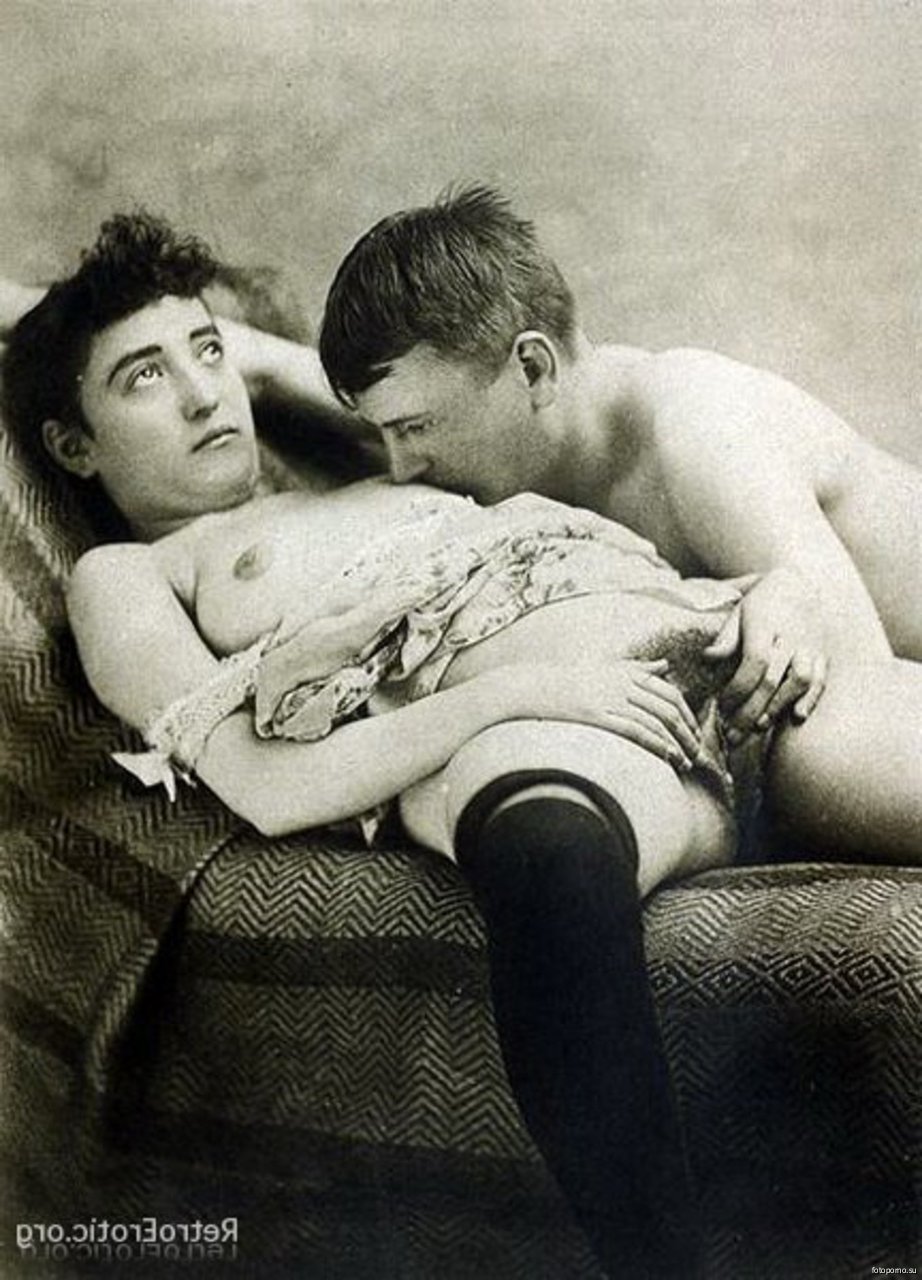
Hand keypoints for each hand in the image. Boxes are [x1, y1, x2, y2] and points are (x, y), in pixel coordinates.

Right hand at [503, 658, 701, 771]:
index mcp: (628, 673)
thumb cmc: (570, 682)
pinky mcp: (598, 715)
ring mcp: (610, 699)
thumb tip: (665, 665)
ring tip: (686, 764)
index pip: (670, 693)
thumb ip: (638, 668)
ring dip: (676, 744)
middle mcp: (623, 684)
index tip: (693, 734)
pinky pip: (635, 730)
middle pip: (668, 709)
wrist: (533, 688)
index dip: (687, 715)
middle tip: (697, 754)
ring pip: (656, 722)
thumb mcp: (607, 668)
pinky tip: (667, 757)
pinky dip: (656, 743)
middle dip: (687, 734)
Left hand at [705, 568, 827, 738]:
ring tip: (758, 726)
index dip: (738, 689)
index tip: (721, 705)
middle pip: (772, 679)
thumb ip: (726, 638)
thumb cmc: (761, 604)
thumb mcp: (739, 613)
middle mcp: (791, 637)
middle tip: (732, 734)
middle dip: (750, 710)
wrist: (799, 584)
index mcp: (766, 625)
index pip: (754, 663)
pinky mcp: (823, 655)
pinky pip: (821, 680)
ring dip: (778, 706)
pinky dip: (811, 699)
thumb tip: (708, 658)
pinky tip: (797, 717)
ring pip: (799, 681)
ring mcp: (810, 646)